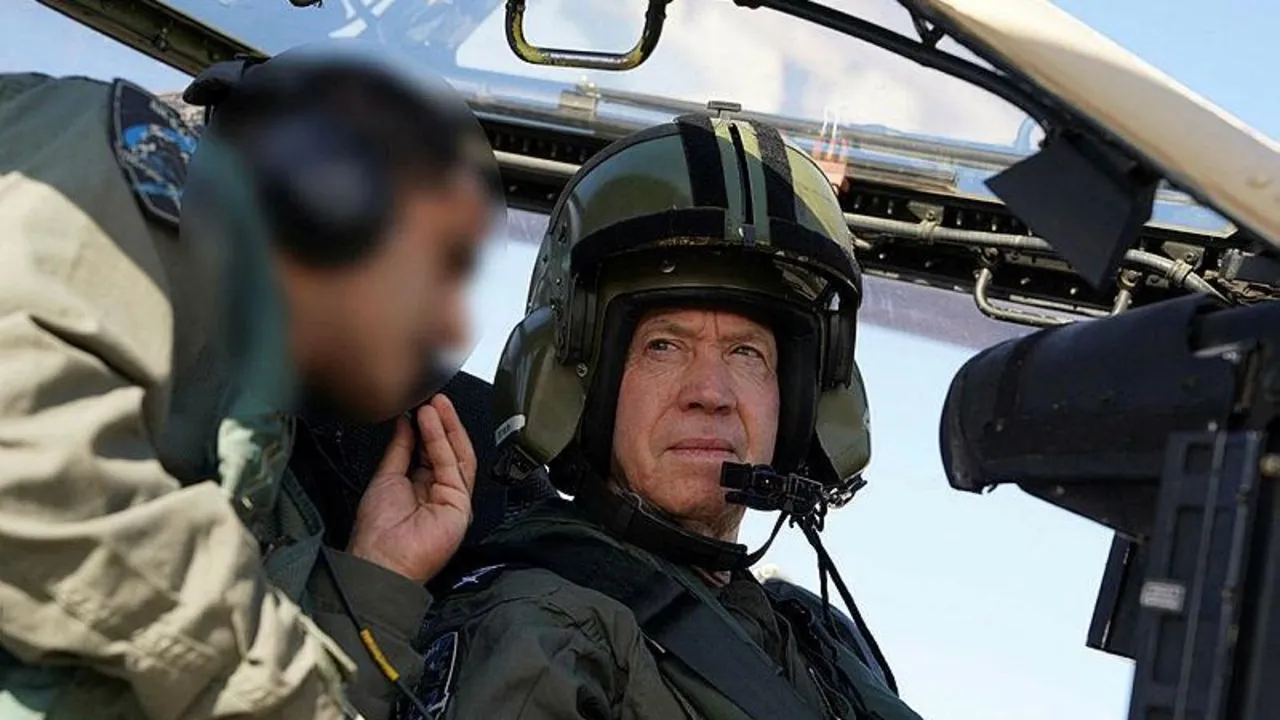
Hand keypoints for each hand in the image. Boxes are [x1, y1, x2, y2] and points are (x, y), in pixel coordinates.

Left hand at [347, 394, 475, 583]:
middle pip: (446, 451)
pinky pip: (454, 465)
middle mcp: (438, 493)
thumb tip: (404, 422)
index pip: (429, 451)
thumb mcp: (386, 476)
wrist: (381, 560)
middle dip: (440, 423)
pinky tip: (432, 422)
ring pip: (455, 455)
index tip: (419, 405)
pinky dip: (443, 440)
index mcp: (420, 488)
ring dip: (445, 427)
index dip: (426, 428)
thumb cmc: (377, 531)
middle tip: (431, 398)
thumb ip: (400, 448)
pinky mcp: (461, 503)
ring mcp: (452, 498)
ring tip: (433, 404)